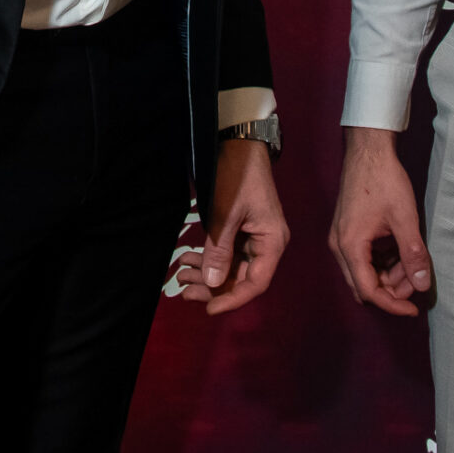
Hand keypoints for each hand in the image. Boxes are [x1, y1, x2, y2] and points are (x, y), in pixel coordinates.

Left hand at [180, 138, 287, 314]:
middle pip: (242, 277)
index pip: (256, 283)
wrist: (238, 143)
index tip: (208, 309)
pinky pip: (226, 252)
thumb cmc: (236, 176)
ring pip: (231, 266)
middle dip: (212, 286)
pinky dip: (208, 257)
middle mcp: (267, 243)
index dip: (232, 299)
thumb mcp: (224, 214)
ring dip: (207, 272)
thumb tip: (213, 284)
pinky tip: (187, 259)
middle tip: (183, 290)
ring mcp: (254, 237)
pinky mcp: (242, 229)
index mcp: (272, 242)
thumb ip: (219, 251)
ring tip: (181, 274)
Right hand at [329, 125, 431, 316]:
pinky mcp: (347, 231)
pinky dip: (382, 262)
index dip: (393, 304)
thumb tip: (422, 286)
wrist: (368, 150)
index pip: (369, 291)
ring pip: (364, 273)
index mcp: (350, 246)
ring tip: (413, 262)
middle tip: (417, 278)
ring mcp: (341, 238)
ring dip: (388, 275)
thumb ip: (413, 255)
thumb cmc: (384, 181)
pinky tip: (401, 251)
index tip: (415, 308)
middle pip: (363, 285)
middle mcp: (339, 246)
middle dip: (392, 289)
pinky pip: (363, 258)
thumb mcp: (404, 218)